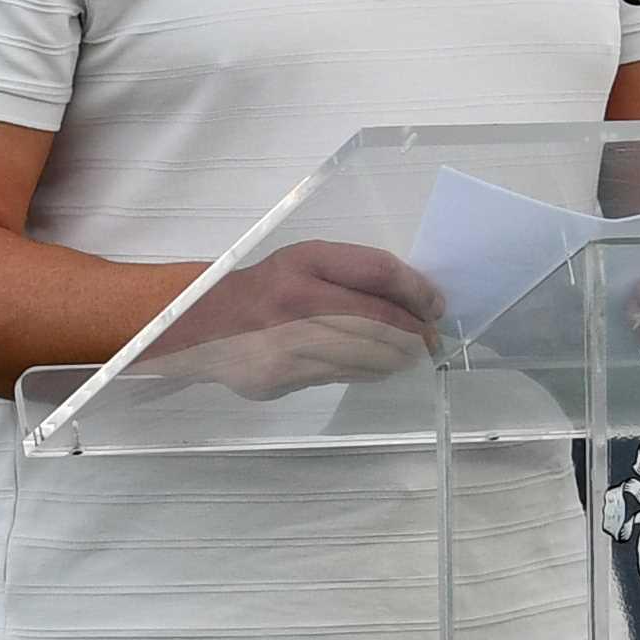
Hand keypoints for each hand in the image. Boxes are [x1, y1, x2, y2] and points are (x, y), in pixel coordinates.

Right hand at [169, 239, 444, 395]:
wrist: (206, 325)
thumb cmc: (268, 289)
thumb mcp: (305, 263)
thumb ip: (353, 274)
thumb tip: (414, 300)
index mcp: (305, 262)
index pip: (377, 271)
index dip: (415, 290)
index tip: (434, 305)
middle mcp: (296, 299)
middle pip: (377, 320)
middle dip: (413, 332)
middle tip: (429, 339)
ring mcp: (288, 342)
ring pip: (365, 354)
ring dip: (396, 357)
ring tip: (408, 354)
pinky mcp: (282, 376)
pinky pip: (342, 375)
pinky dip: (370, 371)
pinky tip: (376, 366)